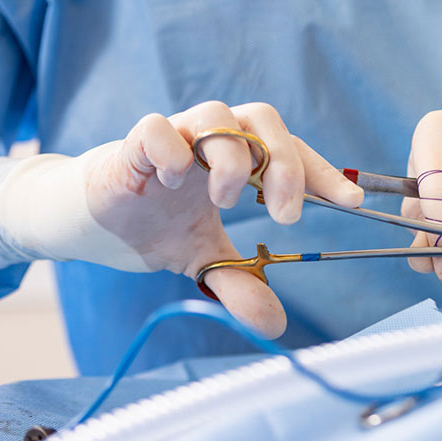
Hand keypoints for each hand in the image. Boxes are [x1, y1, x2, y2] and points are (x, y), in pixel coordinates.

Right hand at [0, 101, 362, 336]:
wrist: (88, 223)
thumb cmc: (153, 224)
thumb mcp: (202, 259)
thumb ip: (237, 283)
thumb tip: (275, 324)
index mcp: (239, 159)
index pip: (291, 152)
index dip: (324, 173)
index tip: (353, 202)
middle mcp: (213, 138)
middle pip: (263, 121)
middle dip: (285, 164)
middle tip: (288, 217)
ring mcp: (175, 137)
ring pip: (218, 115)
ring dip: (234, 157)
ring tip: (229, 201)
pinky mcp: (133, 145)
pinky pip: (157, 128)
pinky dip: (173, 151)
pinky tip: (176, 183)